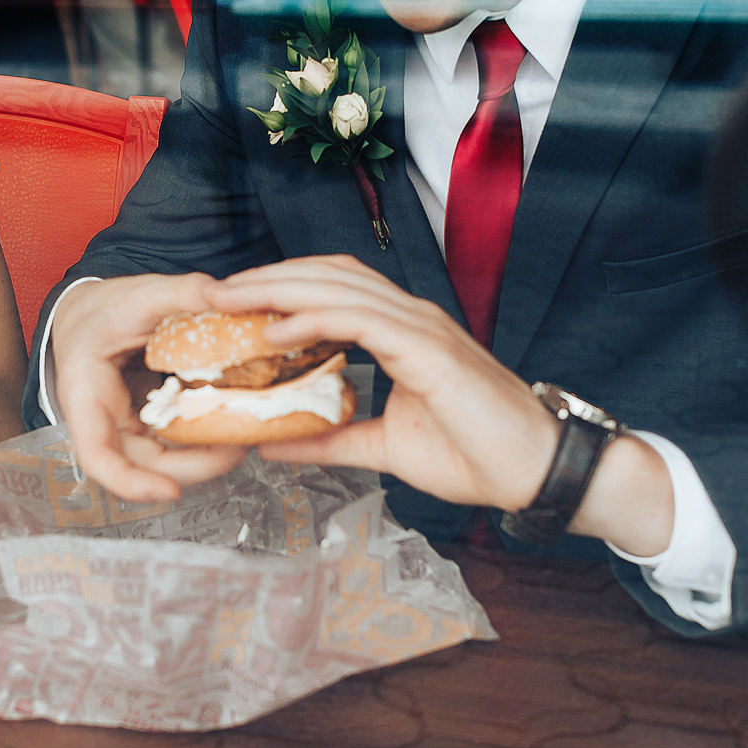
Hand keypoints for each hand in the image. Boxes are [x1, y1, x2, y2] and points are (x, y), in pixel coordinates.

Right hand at [50, 273, 252, 501]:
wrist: (91, 314)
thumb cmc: (104, 308)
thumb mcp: (140, 294)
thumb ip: (181, 291)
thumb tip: (223, 294)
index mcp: (85, 394)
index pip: (96, 455)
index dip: (130, 482)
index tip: (170, 491)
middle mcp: (103, 422)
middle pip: (142, 466)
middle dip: (193, 467)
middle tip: (239, 448)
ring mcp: (126, 427)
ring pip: (163, 461)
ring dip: (204, 457)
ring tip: (246, 435)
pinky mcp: (147, 424)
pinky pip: (174, 442)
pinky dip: (204, 439)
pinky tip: (234, 421)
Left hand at [203, 255, 559, 513]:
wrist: (535, 472)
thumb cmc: (475, 455)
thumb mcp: (383, 448)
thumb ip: (332, 438)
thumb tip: (271, 442)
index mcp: (403, 332)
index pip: (332, 289)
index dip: (281, 288)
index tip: (231, 304)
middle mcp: (411, 317)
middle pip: (327, 275)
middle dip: (266, 279)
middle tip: (212, 292)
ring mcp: (421, 327)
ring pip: (338, 288)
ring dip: (278, 289)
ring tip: (229, 300)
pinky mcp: (428, 350)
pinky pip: (360, 321)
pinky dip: (313, 319)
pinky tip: (275, 330)